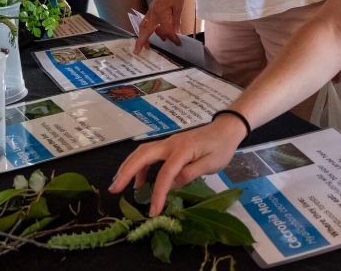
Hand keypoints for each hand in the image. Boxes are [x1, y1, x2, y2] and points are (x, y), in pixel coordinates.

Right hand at [110, 118, 245, 215]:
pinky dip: (139, 166)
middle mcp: (170, 143)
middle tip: (114, 189)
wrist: (226, 129)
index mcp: (183, 150)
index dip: (158, 194)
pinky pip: (148, 154)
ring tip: (119, 185)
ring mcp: (168, 143)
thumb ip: (191, 174)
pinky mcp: (168, 146)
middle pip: (142, 155)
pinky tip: (139, 181)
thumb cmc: (221, 147)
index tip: (153, 211)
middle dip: (126, 172)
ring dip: (128, 167)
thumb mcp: (212, 164)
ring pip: (142, 153)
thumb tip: (171, 185)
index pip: (166, 174)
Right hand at [135, 0, 184, 51]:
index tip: (177, 42)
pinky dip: (145, 29)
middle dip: (141, 41)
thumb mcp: (179, 7)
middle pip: (146, 30)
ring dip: (142, 36)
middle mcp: (153, 13)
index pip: (166, 30)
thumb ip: (176, 20)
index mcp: (161, 13)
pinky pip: (145, 22)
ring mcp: (150, 11)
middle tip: (137, 51)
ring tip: (145, 45)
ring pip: (143, 26)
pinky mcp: (151, 10)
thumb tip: (175, 32)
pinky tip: (150, 33)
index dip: (172, 38)